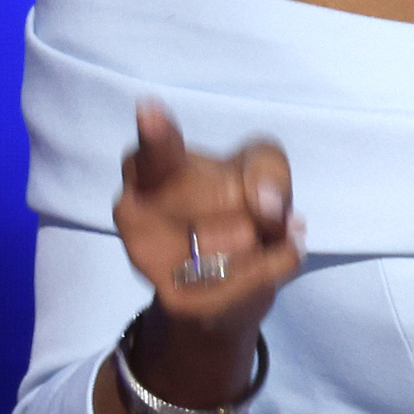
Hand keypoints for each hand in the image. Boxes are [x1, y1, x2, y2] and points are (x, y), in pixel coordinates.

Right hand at [112, 100, 301, 382]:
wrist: (226, 290)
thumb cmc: (234, 207)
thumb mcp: (260, 166)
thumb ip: (268, 168)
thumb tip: (267, 206)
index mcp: (149, 168)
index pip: (157, 150)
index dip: (158, 133)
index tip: (150, 110)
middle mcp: (135, 212)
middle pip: (232, 194)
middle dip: (254, 203)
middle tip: (240, 211)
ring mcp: (151, 261)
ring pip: (245, 237)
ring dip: (265, 238)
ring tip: (247, 240)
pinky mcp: (179, 302)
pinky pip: (256, 275)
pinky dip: (278, 263)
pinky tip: (267, 260)